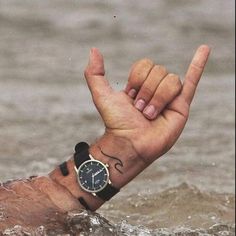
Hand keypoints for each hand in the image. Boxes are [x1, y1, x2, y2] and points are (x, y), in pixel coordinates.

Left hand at [84, 46, 209, 162]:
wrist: (130, 143)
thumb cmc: (116, 122)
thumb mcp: (101, 96)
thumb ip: (94, 74)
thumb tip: (94, 50)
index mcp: (140, 85)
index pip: (145, 64)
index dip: (137, 78)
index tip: (130, 95)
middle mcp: (155, 89)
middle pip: (159, 71)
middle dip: (147, 91)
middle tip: (140, 110)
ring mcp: (169, 97)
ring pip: (172, 80)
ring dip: (158, 98)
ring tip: (150, 115)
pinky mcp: (181, 106)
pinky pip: (192, 81)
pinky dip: (199, 65)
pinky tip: (204, 49)